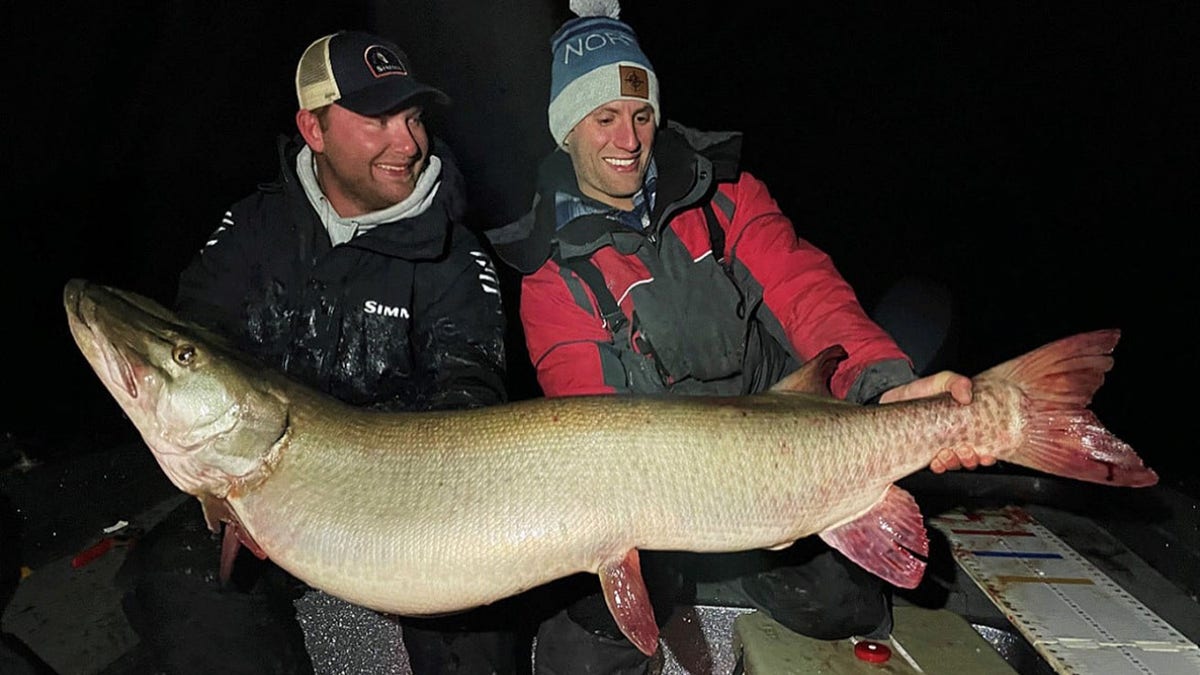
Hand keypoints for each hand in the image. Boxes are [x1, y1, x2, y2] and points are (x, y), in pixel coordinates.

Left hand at [879, 371, 996, 472]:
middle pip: (970, 458)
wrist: (895, 400)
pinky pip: (936, 466)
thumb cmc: (921, 392)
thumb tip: (966, 396)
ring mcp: (940, 447)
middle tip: (964, 450)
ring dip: (954, 462)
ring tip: (947, 453)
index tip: (986, 453)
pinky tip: (936, 460)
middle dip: (970, 458)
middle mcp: (955, 439)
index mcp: (965, 425)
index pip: (984, 444)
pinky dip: (939, 466)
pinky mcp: (924, 454)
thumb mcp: (941, 381)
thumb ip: (955, 383)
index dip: (987, 453)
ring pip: (954, 463)